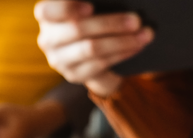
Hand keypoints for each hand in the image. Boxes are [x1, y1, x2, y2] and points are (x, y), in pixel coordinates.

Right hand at [34, 1, 153, 96]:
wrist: (94, 50)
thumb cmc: (93, 16)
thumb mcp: (91, 7)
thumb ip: (96, 1)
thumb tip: (118, 0)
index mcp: (47, 15)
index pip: (47, 11)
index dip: (66, 8)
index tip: (90, 7)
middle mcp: (48, 38)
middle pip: (76, 29)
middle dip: (110, 23)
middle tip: (136, 20)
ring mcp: (59, 59)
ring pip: (91, 48)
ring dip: (122, 41)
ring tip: (145, 34)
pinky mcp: (74, 75)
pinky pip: (100, 64)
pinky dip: (121, 53)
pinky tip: (137, 46)